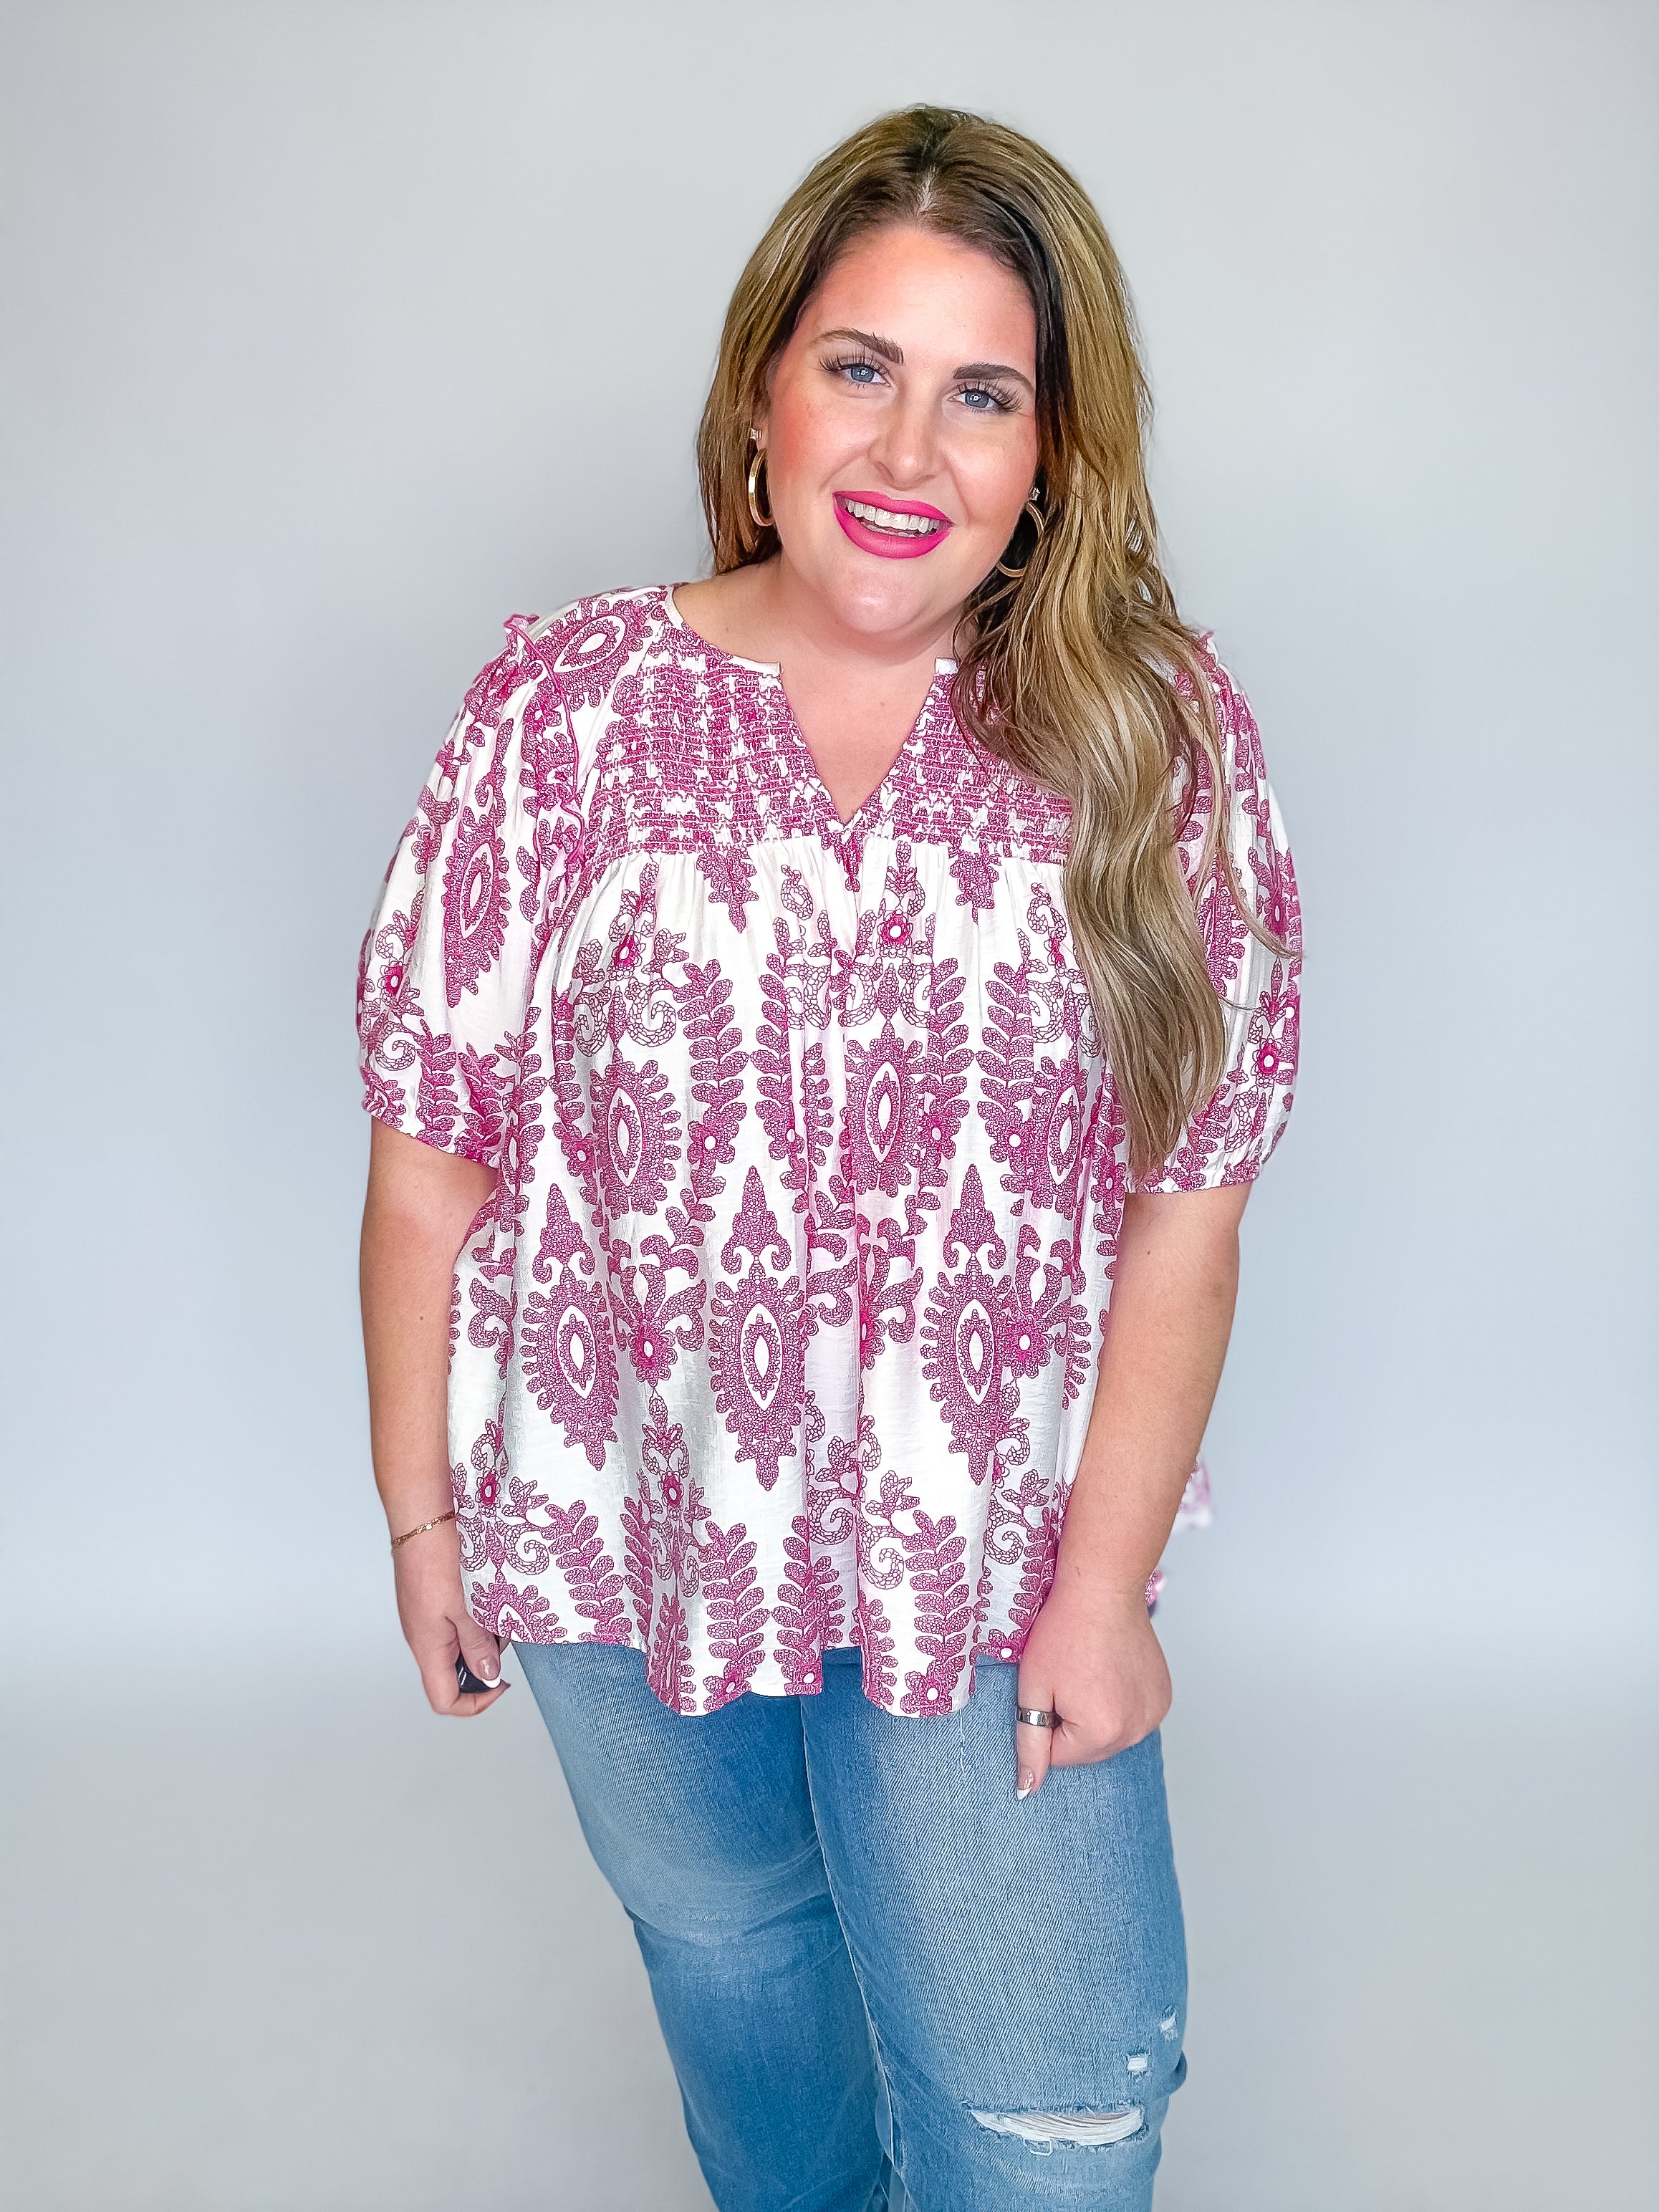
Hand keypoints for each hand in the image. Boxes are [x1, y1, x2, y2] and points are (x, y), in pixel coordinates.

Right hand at [392, 1523, 507, 1715]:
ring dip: (482, 1634)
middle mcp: (422, 1636)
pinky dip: (474, 1616)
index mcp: (427, 1646)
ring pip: (457, 1644)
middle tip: (503, 1634)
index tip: (501, 1685)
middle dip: (485, 1661)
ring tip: (496, 1606)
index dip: (475, 1704)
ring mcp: (425, 1617)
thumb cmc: (437, 1556)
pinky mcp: (430, 1599)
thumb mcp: (466, 1607)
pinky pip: (455, 1621)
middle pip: (453, 1674)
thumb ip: (478, 1645)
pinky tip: (486, 1593)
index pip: (444, 1699)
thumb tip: (488, 1676)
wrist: (422, 1515)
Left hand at [1014, 1579, 1169, 1796]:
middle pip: (1087, 1750)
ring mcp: (1154, 1714)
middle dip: (1070, 1723)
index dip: (1044, 1721)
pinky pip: (1132, 1718)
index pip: (1058, 1757)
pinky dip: (1118, 1704)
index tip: (1050, 1687)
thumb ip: (1030, 1744)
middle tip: (1068, 1678)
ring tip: (1090, 1672)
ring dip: (1095, 1716)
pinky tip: (1111, 1672)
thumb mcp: (1032, 1689)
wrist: (1102, 1590)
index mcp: (1101, 1733)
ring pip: (1110, 1735)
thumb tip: (1027, 1790)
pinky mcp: (1164, 1698)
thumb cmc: (1063, 1632)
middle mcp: (1136, 1731)